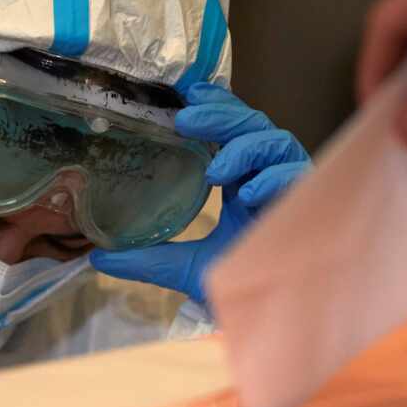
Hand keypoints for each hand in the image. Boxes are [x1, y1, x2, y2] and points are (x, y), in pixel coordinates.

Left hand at [89, 83, 309, 305]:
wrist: (273, 314)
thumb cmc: (241, 282)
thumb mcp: (186, 268)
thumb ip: (148, 259)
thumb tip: (96, 257)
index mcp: (242, 180)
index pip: (231, 130)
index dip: (215, 107)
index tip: (188, 93)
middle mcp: (267, 175)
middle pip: (251, 125)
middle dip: (222, 116)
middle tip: (186, 119)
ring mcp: (290, 186)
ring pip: (275, 141)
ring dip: (244, 146)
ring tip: (215, 169)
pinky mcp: (309, 202)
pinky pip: (296, 175)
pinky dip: (273, 177)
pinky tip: (248, 192)